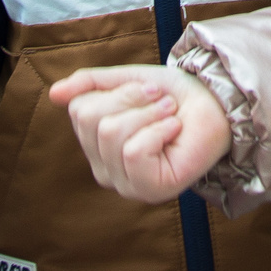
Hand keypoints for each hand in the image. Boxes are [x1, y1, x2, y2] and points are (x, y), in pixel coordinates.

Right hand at [51, 64, 230, 202]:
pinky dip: (158, 130)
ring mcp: (126, 184)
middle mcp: (105, 170)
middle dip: (132, 99)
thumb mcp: (126, 81)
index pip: (78, 109)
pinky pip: (134, 151)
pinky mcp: (149, 189)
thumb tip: (54, 94)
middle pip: (92, 119)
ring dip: (149, 113)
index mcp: (95, 146)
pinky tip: (174, 131)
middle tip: (161, 102)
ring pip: (112, 133)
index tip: (146, 90)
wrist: (215, 106)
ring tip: (170, 115)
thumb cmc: (172, 96)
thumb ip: (89, 85)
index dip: (115, 91)